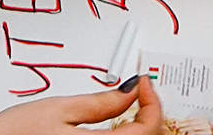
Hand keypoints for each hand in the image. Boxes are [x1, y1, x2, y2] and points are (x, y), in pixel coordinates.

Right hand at [0, 77, 163, 134]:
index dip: (153, 102)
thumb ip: (101, 102)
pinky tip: (108, 126)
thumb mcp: (59, 108)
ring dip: (134, 128)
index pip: (148, 130)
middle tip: (138, 92)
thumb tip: (131, 90)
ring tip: (126, 106)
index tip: (144, 83)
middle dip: (147, 115)